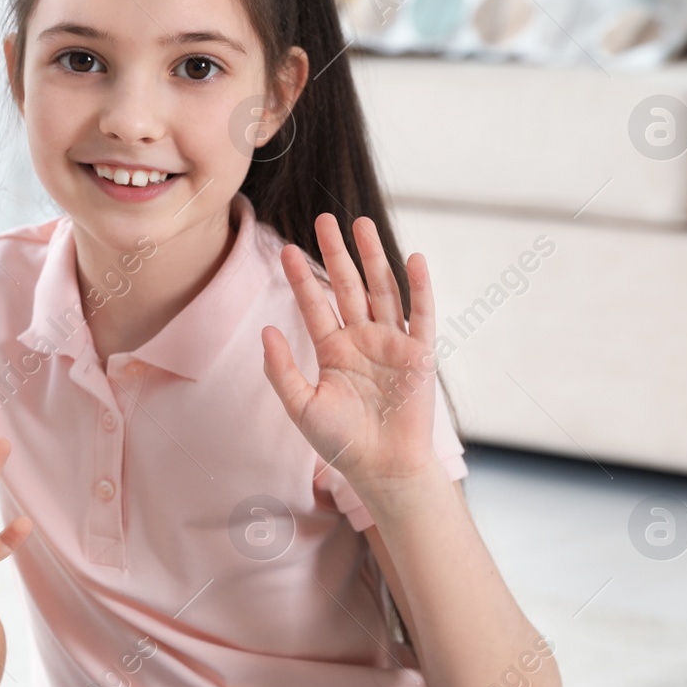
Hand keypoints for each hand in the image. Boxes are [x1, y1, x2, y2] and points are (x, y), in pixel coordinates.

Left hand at [261, 213, 440, 494]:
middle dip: (335, 253)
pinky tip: (413, 259)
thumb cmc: (341, 443)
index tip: (283, 249)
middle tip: (324, 218)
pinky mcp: (419, 354)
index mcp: (333, 351)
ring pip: (382, 290)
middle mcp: (362, 340)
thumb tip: (266, 329)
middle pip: (348, 286)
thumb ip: (281, 369)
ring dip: (373, 257)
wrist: (382, 468)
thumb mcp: (301, 406)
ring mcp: (391, 344)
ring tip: (360, 224)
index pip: (315, 304)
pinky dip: (419, 288)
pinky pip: (420, 315)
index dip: (300, 277)